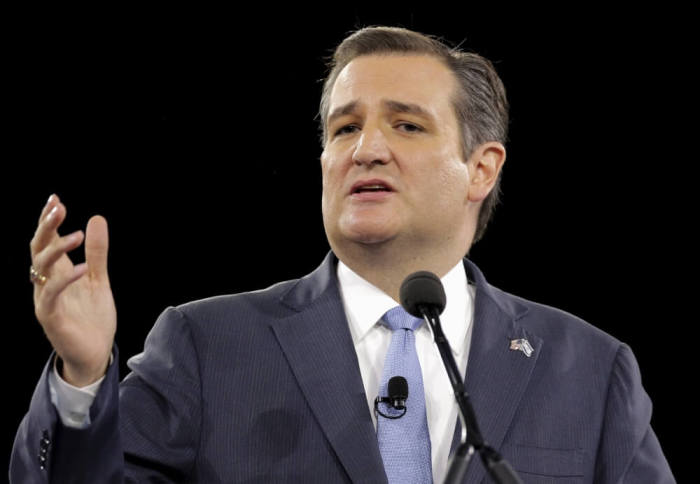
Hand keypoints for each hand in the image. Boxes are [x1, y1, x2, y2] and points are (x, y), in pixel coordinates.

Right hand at [30, 194, 116, 386]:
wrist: (94, 354)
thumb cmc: (92, 318)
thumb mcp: (98, 279)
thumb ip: (96, 252)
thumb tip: (96, 218)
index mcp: (55, 274)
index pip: (46, 242)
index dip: (48, 221)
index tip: (55, 199)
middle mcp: (45, 284)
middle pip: (38, 250)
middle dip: (46, 227)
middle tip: (59, 207)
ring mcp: (45, 300)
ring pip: (41, 269)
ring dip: (57, 249)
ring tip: (77, 235)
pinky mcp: (51, 318)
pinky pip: (52, 295)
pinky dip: (65, 279)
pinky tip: (80, 268)